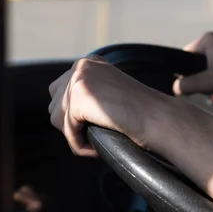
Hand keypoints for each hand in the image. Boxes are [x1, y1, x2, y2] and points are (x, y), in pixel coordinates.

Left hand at [48, 56, 172, 156]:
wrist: (157, 117)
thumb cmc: (141, 113)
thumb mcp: (109, 94)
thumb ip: (89, 95)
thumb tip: (60, 113)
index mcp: (90, 63)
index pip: (61, 90)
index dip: (72, 114)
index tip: (91, 126)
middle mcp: (82, 66)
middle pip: (54, 103)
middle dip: (70, 123)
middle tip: (92, 133)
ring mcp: (79, 79)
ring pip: (56, 118)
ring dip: (74, 135)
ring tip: (95, 141)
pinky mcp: (79, 97)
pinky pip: (67, 131)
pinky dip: (79, 145)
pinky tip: (96, 148)